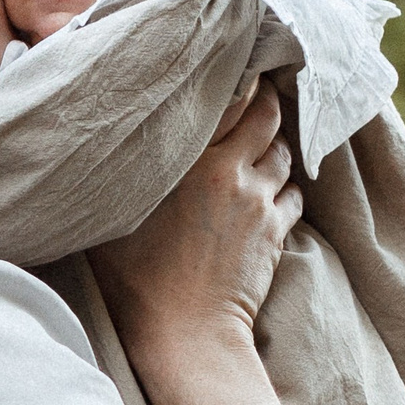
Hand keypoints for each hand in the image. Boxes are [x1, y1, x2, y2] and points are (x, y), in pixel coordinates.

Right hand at [89, 82, 298, 350]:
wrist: (183, 335)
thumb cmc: (135, 282)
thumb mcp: (113, 218)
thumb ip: (124, 174)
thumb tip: (110, 145)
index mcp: (188, 159)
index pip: (230, 96)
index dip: (239, 78)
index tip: (235, 69)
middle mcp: (229, 170)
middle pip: (268, 114)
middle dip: (267, 104)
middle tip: (257, 101)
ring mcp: (258, 200)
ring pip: (284, 152)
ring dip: (275, 148)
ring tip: (257, 152)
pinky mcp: (276, 230)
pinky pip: (294, 193)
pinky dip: (285, 188)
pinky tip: (267, 195)